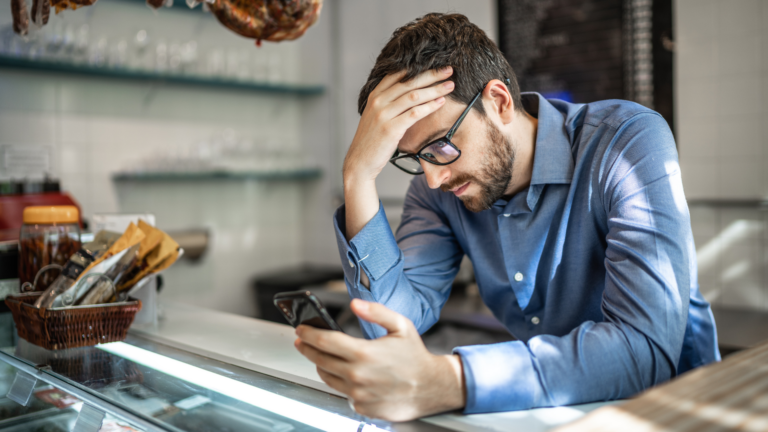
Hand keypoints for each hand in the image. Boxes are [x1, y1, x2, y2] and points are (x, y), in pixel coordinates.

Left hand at [294, 299, 465, 421]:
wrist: (431, 388)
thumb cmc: (416, 357)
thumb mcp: (401, 326)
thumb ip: (376, 312)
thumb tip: (354, 304)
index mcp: (364, 353)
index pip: (325, 341)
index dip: (309, 333)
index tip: (301, 329)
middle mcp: (357, 375)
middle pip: (320, 360)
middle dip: (307, 348)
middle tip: (302, 341)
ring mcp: (358, 394)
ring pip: (327, 377)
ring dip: (321, 365)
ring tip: (322, 356)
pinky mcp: (361, 407)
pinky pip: (342, 393)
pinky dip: (341, 382)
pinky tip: (347, 374)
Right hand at [343, 67, 454, 183]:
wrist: (360, 162)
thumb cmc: (372, 140)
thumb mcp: (375, 116)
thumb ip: (388, 102)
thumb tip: (410, 93)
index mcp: (374, 95)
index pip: (398, 74)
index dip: (418, 67)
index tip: (436, 64)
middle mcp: (378, 102)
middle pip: (409, 82)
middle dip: (431, 75)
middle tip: (449, 70)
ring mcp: (383, 114)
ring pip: (414, 96)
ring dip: (435, 89)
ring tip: (450, 85)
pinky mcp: (390, 129)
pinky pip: (414, 113)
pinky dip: (430, 106)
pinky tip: (441, 102)